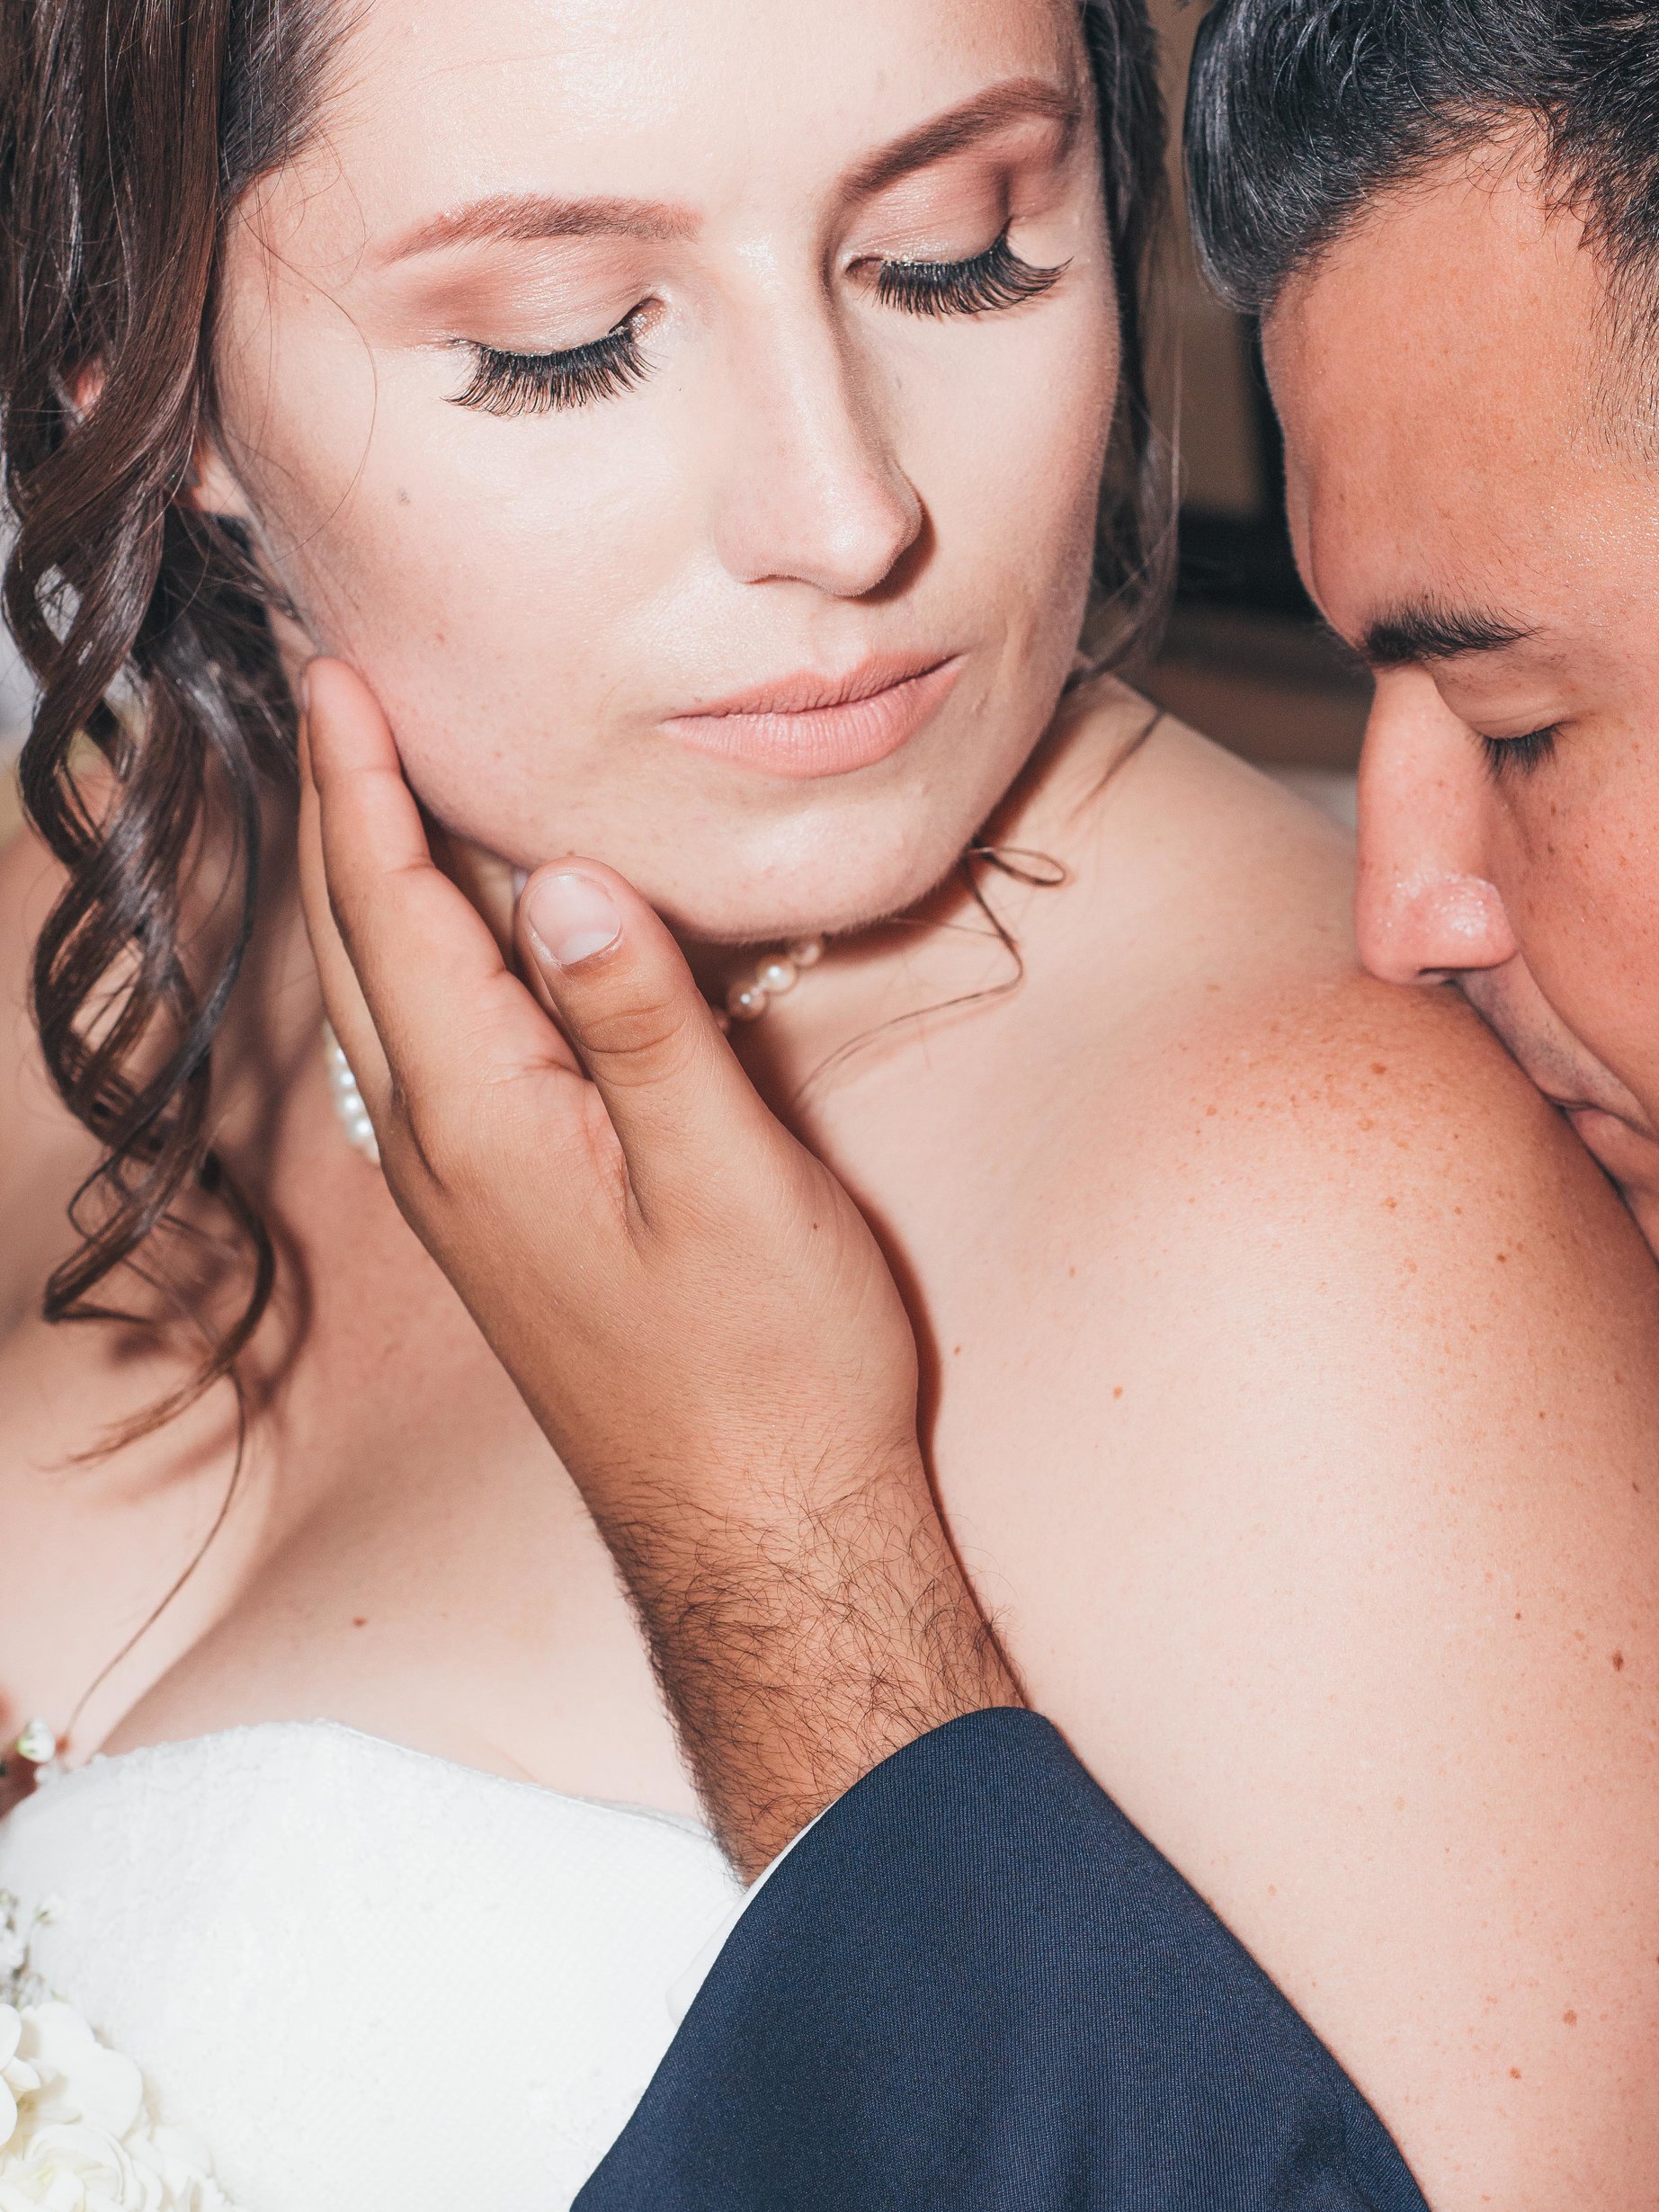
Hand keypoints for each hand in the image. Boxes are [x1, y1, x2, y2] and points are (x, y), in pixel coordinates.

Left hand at [296, 658, 1015, 1869]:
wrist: (760, 1537)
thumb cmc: (769, 1371)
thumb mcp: (730, 1183)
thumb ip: (645, 1027)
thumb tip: (567, 878)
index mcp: (484, 1126)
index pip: (396, 915)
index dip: (367, 788)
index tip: (339, 674)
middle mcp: (442, 1156)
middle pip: (360, 947)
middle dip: (341, 814)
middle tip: (336, 694)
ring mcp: (464, 1196)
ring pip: (386, 1002)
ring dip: (372, 884)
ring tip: (379, 784)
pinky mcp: (505, 1222)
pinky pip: (432, 1053)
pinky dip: (423, 961)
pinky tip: (468, 940)